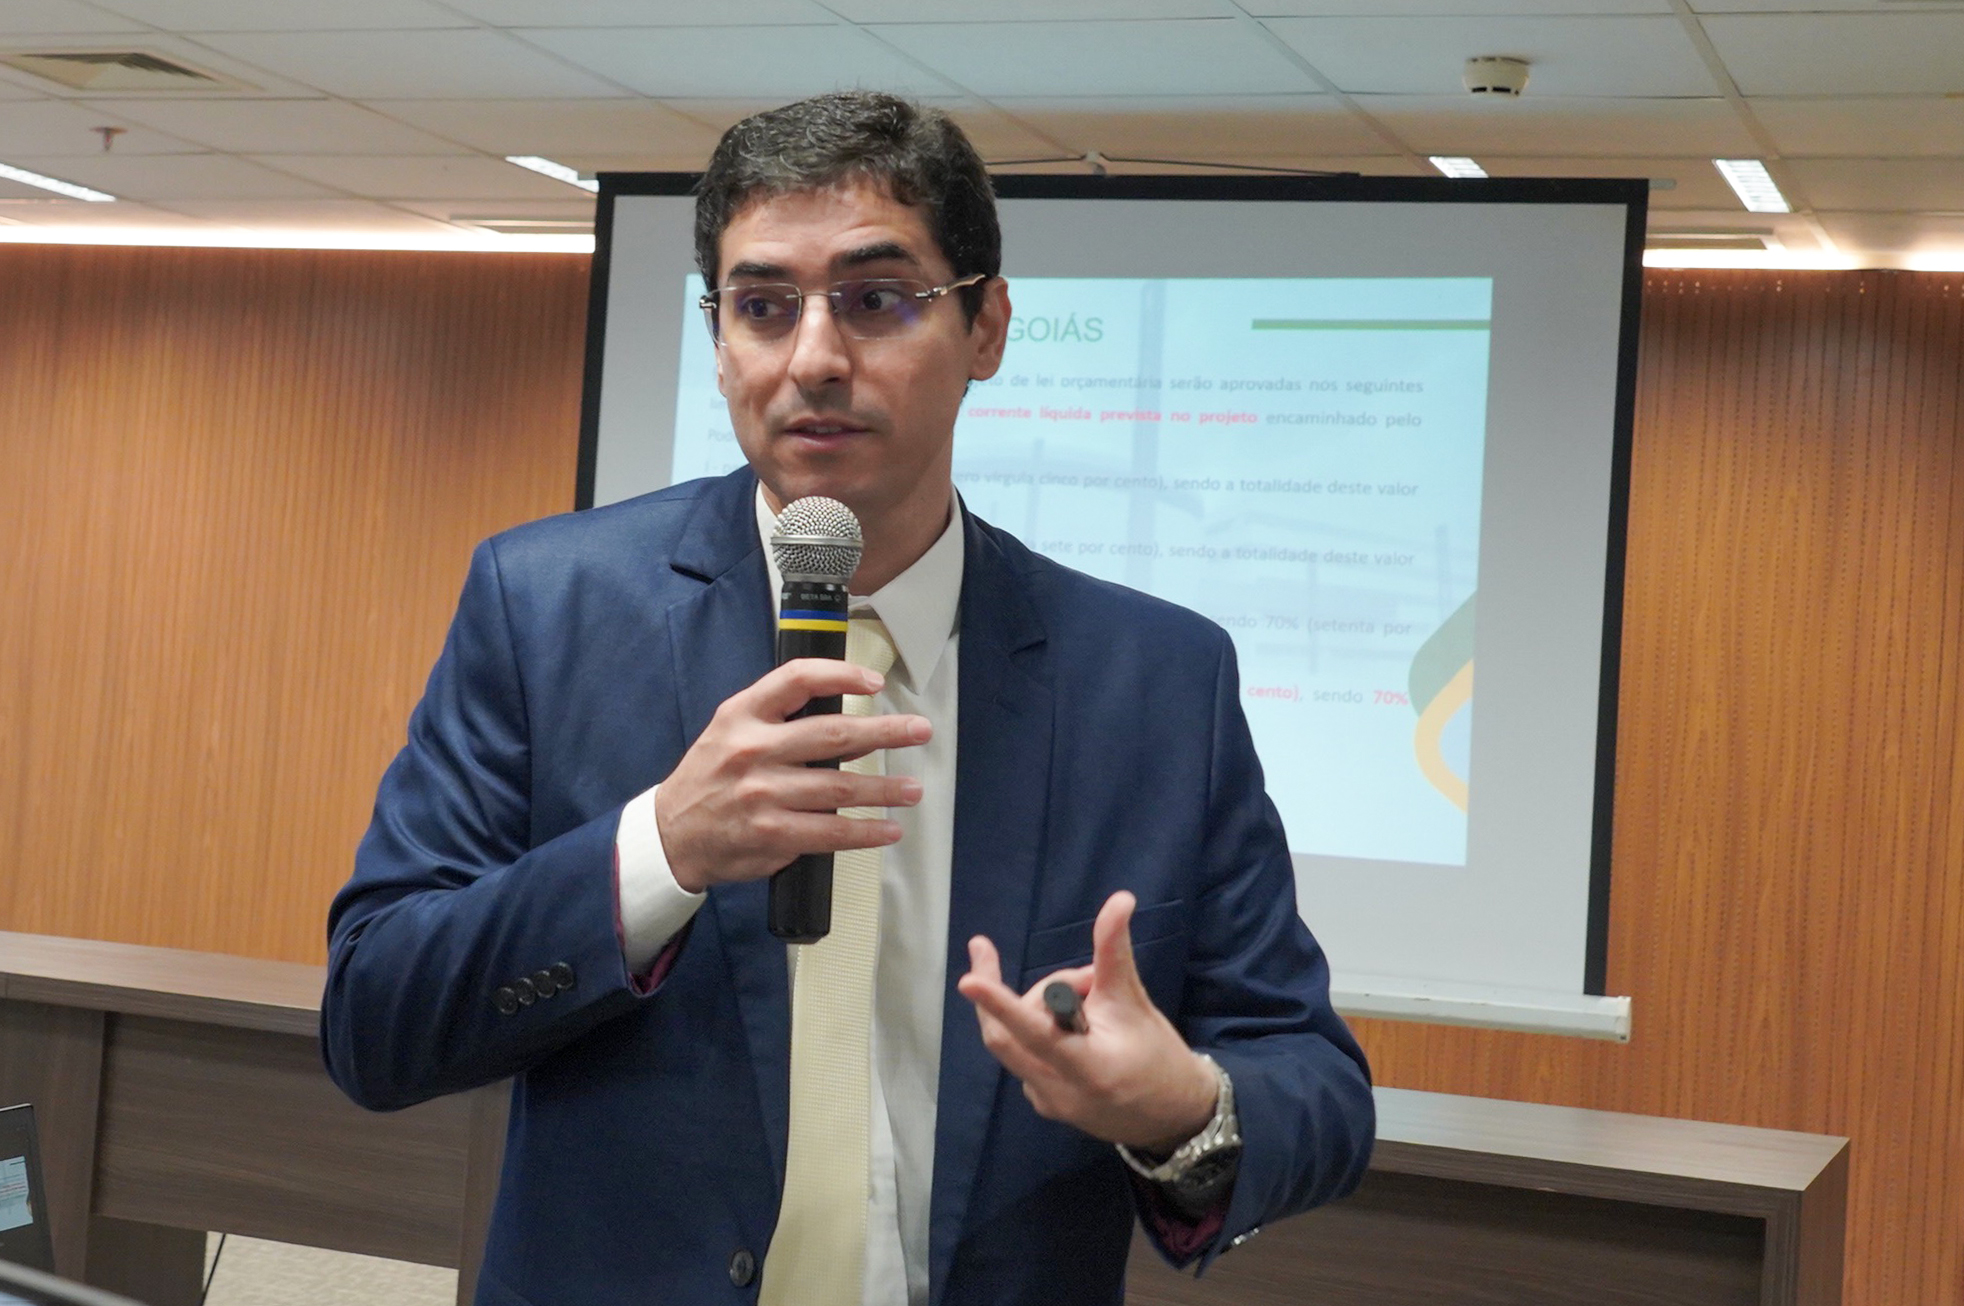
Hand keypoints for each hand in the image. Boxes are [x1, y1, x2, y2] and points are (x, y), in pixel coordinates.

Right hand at [654, 658, 931, 892]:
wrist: (671, 834)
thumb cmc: (711, 776)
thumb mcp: (730, 728)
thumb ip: (778, 716)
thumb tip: (846, 715)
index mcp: (743, 714)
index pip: (797, 680)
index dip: (842, 675)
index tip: (875, 682)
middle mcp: (752, 749)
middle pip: (832, 735)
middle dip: (885, 732)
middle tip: (920, 730)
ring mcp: (762, 794)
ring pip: (839, 788)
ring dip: (884, 789)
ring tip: (913, 789)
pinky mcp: (771, 834)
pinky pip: (830, 832)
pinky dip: (865, 832)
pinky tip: (888, 829)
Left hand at [957, 891, 1217, 1152]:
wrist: (1173, 1115)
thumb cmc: (1159, 1056)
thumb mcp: (1135, 1002)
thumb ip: (1113, 953)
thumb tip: (1119, 899)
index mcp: (1087, 1068)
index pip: (1032, 1032)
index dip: (999, 1003)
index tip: (968, 979)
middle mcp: (1056, 1092)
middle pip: (1005, 1034)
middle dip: (1021, 995)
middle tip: (1077, 980)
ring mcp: (1045, 1102)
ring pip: (1014, 1041)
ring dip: (1041, 1012)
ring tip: (1092, 1006)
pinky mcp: (1042, 1104)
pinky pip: (1023, 1055)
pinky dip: (1041, 1032)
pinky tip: (1081, 1033)